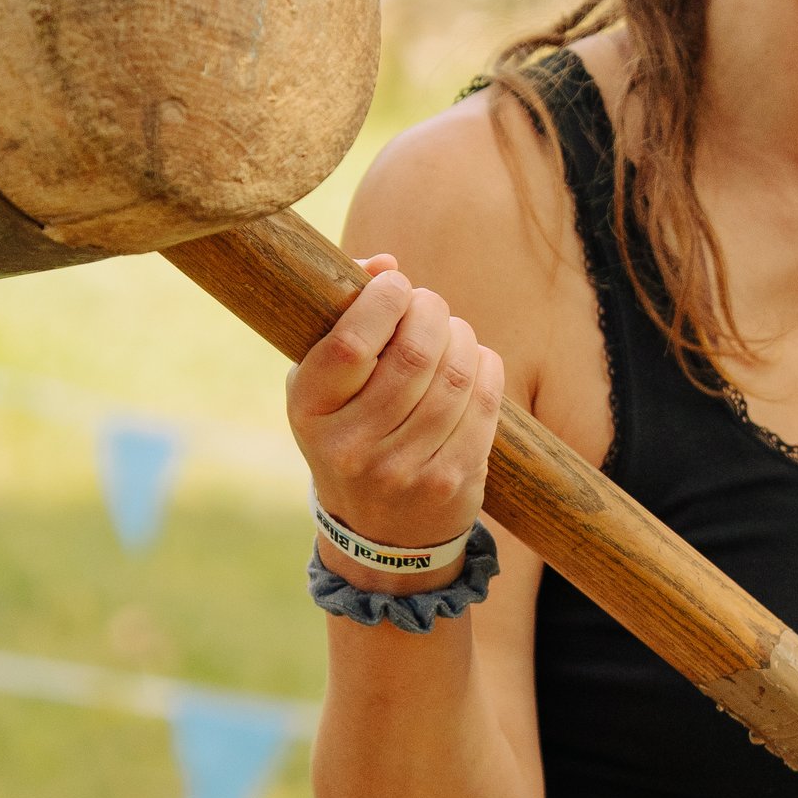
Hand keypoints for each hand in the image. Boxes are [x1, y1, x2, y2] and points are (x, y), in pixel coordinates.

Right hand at [287, 256, 504, 567]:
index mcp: (310, 412)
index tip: (396, 283)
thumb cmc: (350, 432)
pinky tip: (477, 362)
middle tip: (430, 305)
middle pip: (414, 354)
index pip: (351, 344)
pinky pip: (483, 406)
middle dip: (432, 312)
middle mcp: (351, 447)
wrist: (379, 534)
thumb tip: (384, 263)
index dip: (383, 300)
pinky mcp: (449, 482)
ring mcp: (403, 470)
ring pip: (455, 377)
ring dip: (462, 338)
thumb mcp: (325, 386)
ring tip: (452, 332)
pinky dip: (487, 369)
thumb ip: (344, 319)